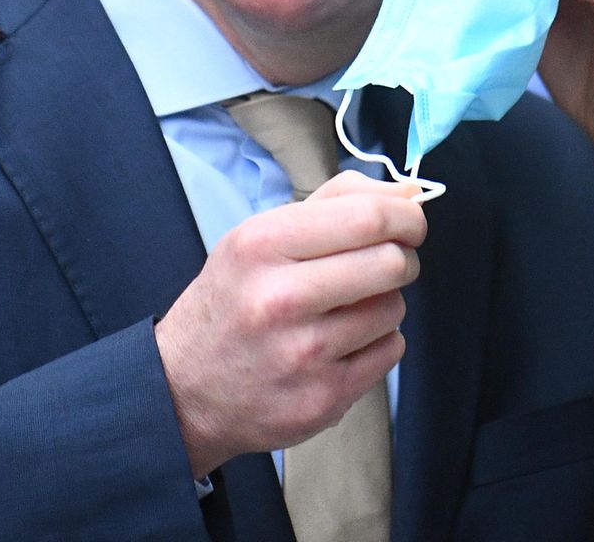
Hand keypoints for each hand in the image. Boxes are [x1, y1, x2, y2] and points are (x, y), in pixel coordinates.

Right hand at [155, 173, 425, 476]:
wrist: (184, 389)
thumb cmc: (231, 302)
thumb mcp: (258, 236)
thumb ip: (334, 203)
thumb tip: (407, 194)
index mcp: (262, 245)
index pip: (367, 217)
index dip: (406, 215)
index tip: (410, 220)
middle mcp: (280, 298)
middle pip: (391, 262)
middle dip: (402, 257)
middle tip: (386, 262)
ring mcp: (303, 354)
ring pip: (394, 308)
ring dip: (383, 302)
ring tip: (346, 308)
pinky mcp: (323, 397)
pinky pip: (390, 351)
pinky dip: (376, 342)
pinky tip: (341, 344)